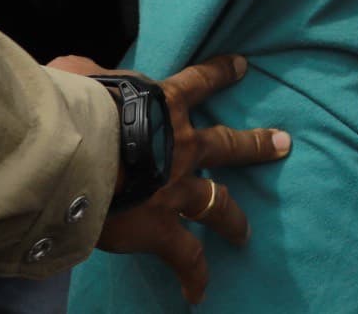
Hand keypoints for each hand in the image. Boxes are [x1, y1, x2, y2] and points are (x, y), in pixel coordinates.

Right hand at [49, 54, 292, 305]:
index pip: (198, 82)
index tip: (243, 66)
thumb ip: (86, 77)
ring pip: (217, 203)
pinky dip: (193, 275)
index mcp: (163, 104)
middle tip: (282, 144)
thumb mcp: (81, 76)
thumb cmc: (75, 106)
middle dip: (256, 145)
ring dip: (234, 219)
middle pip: (228, 144)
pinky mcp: (160, 227)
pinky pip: (185, 255)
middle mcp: (181, 144)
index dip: (221, 73)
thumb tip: (75, 79)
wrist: (76, 151)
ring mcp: (177, 187)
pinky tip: (198, 293)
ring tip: (245, 233)